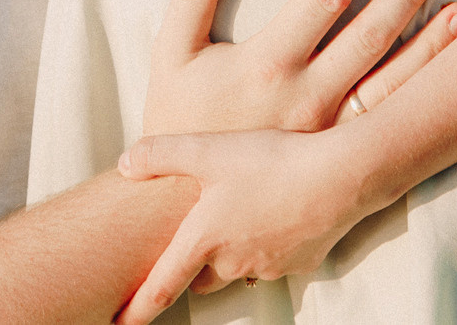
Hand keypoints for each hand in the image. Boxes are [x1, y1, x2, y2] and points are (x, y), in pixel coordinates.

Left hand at [115, 126, 367, 320]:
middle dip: (193, 265)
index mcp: (204, 238)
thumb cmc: (271, 161)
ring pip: (237, 269)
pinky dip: (266, 244)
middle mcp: (232, 261)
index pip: (162, 286)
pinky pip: (272, 261)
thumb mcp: (207, 149)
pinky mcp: (298, 264)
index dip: (137, 308)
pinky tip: (277, 211)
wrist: (339, 176)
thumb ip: (160, 154)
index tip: (118, 324)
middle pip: (200, 278)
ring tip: (241, 212)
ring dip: (231, 252)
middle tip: (194, 237)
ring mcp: (267, 266)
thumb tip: (125, 165)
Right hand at [146, 0, 456, 137]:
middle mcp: (307, 97)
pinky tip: (448, 71)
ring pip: (391, 80)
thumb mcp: (172, 54)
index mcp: (268, 65)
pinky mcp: (339, 156)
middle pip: (370, 34)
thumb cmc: (177, 121)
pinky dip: (420, 91)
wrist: (187, 205)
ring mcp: (329, 131)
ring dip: (430, 43)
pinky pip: (389, 118)